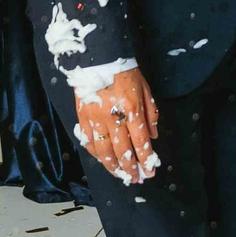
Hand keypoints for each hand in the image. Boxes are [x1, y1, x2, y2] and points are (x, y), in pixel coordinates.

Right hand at [73, 67, 160, 183]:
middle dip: (129, 168)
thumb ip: (150, 114)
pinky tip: (101, 159)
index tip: (149, 172)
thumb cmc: (125, 72)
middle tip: (134, 179)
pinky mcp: (83, 116)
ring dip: (112, 166)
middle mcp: (114, 117)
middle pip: (122, 150)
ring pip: (103, 150)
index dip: (145, 160)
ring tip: (118, 175)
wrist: (99, 57)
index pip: (140, 142)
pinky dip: (95, 153)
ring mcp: (96, 118)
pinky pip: (89, 141)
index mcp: (132, 109)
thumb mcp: (145, 90)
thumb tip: (153, 136)